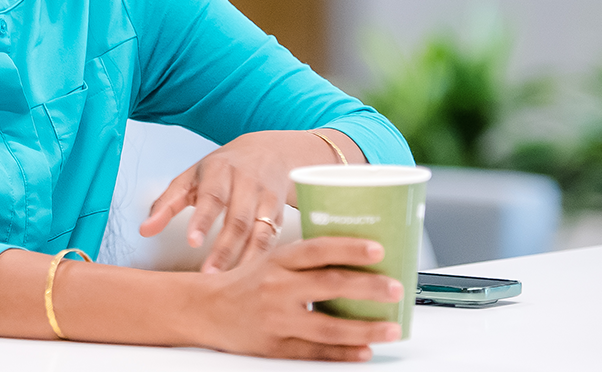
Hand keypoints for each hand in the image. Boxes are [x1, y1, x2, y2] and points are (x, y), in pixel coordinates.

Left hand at [139, 130, 310, 272]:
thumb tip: (144, 230)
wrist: (268, 153)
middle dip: (224, 248)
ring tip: (230, 281)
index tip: (193, 242)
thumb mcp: (190, 178)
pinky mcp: (281, 213)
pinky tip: (252, 275)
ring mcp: (267, 198)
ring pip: (260, 232)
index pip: (212, 196)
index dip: (203, 220)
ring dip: (246, 258)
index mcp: (220, 171)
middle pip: (238, 219)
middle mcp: (247, 183)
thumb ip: (166, 204)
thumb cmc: (222, 169)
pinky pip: (273, 239)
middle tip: (209, 273)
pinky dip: (263, 258)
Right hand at [182, 237, 403, 361]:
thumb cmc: (246, 283)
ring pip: (327, 325)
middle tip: (396, 288)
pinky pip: (315, 352)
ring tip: (391, 328)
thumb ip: (309, 261)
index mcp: (278, 260)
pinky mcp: (275, 346)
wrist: (205, 309)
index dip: (349, 249)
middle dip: (368, 288)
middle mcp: (276, 287)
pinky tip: (363, 351)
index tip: (378, 251)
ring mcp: (276, 319)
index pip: (317, 250)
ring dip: (364, 328)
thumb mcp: (272, 261)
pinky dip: (342, 353)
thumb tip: (361, 262)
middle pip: (328, 285)